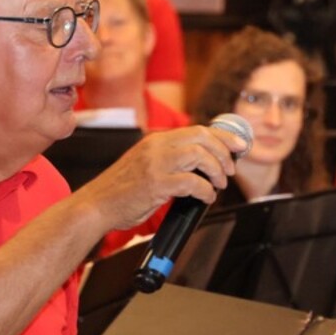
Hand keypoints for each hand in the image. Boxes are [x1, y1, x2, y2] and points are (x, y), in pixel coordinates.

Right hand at [81, 125, 247, 230]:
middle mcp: (157, 147)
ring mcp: (156, 164)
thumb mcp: (146, 162)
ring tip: (219, 184)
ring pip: (200, 156)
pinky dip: (205, 190)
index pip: (198, 129)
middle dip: (224, 152)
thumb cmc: (121, 189)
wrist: (95, 204)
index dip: (224, 136)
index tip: (240, 145)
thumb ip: (170, 158)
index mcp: (156, 140)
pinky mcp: (156, 184)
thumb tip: (204, 163)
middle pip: (202, 138)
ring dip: (216, 170)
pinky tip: (206, 197)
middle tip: (230, 169)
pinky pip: (192, 182)